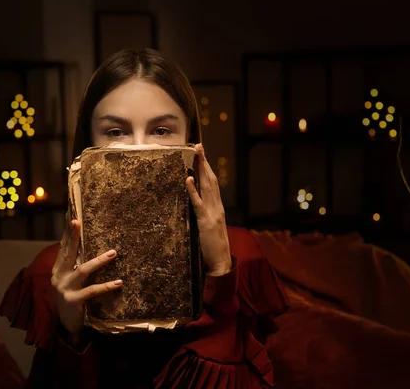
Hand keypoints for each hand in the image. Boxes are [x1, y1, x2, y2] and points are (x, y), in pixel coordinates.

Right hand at [51, 218, 122, 336]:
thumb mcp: (70, 279)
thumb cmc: (72, 296)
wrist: (66, 322)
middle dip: (73, 237)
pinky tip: (118, 282)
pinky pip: (92, 291)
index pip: (64, 248)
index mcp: (58, 269)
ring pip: (83, 270)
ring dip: (99, 261)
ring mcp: (65, 288)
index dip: (68, 234)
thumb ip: (75, 264)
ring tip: (113, 253)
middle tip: (77, 223)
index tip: (74, 219)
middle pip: (67, 253)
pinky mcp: (74, 300)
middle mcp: (59, 276)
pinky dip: (106, 286)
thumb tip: (87, 245)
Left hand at [186, 143, 231, 275]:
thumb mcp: (210, 227)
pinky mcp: (205, 221)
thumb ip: (205, 214)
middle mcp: (216, 206)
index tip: (201, 154)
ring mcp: (212, 213)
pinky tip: (188, 178)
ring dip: (200, 169)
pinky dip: (193, 190)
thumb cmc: (213, 247)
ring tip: (196, 154)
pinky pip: (197, 203)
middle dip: (204, 162)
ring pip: (206, 186)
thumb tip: (198, 203)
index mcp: (217, 207)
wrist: (222, 263)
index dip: (206, 168)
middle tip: (198, 146)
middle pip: (210, 179)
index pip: (212, 183)